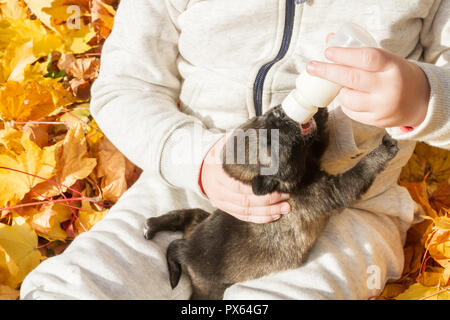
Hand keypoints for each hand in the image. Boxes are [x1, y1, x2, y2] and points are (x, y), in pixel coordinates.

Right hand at [200, 135, 290, 223]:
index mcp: (218, 175)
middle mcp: (218, 192)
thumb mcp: (224, 147)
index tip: (276, 184)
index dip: (258, 188)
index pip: (238, 186)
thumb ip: (238, 142)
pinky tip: (274, 215)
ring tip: (285, 208)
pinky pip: (244, 217)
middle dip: (268, 201)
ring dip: (268, 212)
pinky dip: (260, 218)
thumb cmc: (218, 157)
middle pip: (245, 202)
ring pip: (246, 212)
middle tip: (286, 197)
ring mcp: (222, 203)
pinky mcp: (227, 209)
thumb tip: (259, 132)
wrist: (202, 170)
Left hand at [306, 40, 429, 127]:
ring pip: (347, 98)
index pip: (367, 58)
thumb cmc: (396, 75)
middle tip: (312, 67)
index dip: (344, 55)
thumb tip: (330, 40)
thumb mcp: (387, 60)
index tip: (328, 52)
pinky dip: (345, 103)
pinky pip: (350, 111)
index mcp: (393, 67)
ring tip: (343, 85)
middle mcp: (388, 88)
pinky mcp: (376, 121)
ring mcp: (382, 106)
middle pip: (351, 78)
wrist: (420, 101)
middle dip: (327, 72)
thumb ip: (360, 52)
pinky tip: (350, 97)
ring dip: (339, 90)